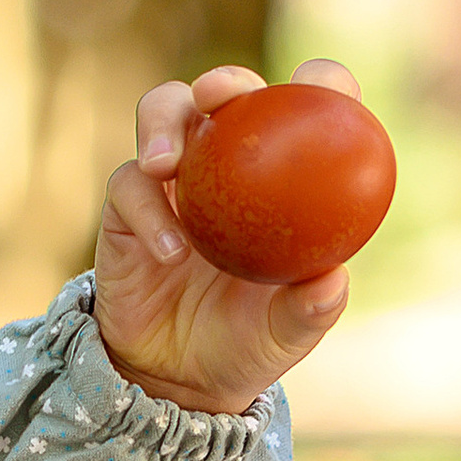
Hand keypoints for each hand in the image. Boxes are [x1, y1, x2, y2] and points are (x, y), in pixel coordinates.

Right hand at [94, 60, 358, 416]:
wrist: (181, 379)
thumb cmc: (248, 342)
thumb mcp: (287, 334)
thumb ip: (311, 309)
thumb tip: (333, 280)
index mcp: (281, 179)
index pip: (306, 112)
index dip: (321, 84)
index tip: (324, 84)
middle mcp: (229, 166)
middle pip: (226, 94)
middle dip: (225, 82)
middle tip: (218, 96)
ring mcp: (176, 180)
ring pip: (164, 112)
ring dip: (164, 124)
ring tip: (166, 164)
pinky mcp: (127, 207)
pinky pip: (129, 187)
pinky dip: (148, 212)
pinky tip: (170, 249)